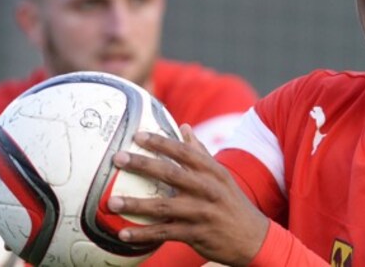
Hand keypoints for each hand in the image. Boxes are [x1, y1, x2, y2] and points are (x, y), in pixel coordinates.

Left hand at [107, 124, 268, 265]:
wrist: (254, 238)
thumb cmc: (230, 201)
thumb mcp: (220, 175)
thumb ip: (200, 152)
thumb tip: (183, 126)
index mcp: (212, 171)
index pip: (184, 152)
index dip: (160, 142)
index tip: (137, 135)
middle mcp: (207, 189)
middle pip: (171, 174)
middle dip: (142, 165)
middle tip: (118, 158)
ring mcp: (202, 213)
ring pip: (164, 207)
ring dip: (135, 204)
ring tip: (111, 202)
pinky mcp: (197, 235)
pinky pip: (165, 234)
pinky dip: (143, 234)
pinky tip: (123, 234)